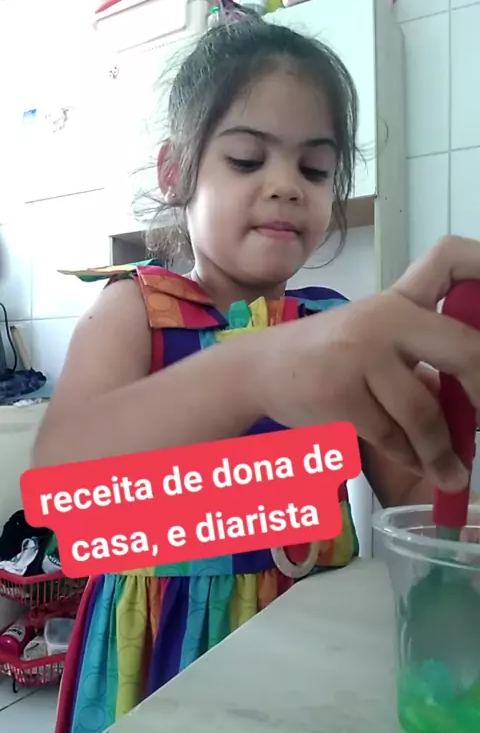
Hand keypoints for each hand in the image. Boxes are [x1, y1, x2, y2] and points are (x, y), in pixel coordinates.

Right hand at [253, 236, 479, 491]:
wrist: (259, 368)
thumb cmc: (329, 355)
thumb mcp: (375, 339)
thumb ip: (420, 357)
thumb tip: (473, 405)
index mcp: (399, 299)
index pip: (451, 258)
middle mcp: (385, 317)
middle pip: (465, 350)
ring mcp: (360, 353)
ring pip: (424, 412)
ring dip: (443, 452)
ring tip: (452, 474)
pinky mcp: (339, 393)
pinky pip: (391, 436)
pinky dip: (409, 458)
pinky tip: (415, 464)